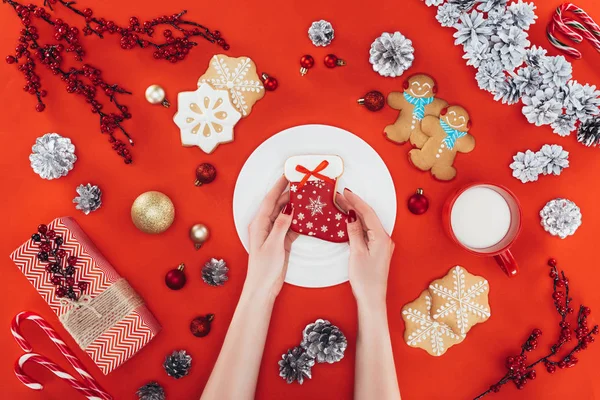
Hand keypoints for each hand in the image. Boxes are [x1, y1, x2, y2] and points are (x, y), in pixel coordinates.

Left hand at [246, 176, 297, 299]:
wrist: (263, 288)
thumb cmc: (263, 268)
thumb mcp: (274, 245)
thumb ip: (281, 225)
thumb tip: (288, 208)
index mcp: (259, 224)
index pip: (270, 200)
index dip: (278, 186)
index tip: (287, 175)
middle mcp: (265, 226)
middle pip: (278, 205)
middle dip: (289, 194)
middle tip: (302, 184)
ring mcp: (273, 233)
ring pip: (285, 215)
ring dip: (295, 206)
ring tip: (306, 196)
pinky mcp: (281, 241)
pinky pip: (291, 226)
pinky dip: (299, 221)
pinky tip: (307, 216)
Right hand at [337, 189, 394, 307]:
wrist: (372, 299)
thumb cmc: (366, 280)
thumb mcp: (357, 253)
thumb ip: (354, 232)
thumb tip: (351, 216)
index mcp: (381, 237)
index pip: (367, 212)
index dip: (355, 201)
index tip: (344, 192)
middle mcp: (385, 239)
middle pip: (368, 216)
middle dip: (354, 205)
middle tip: (340, 196)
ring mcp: (382, 244)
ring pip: (368, 222)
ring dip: (356, 213)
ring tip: (343, 204)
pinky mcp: (377, 249)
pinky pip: (368, 231)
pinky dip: (358, 223)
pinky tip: (350, 221)